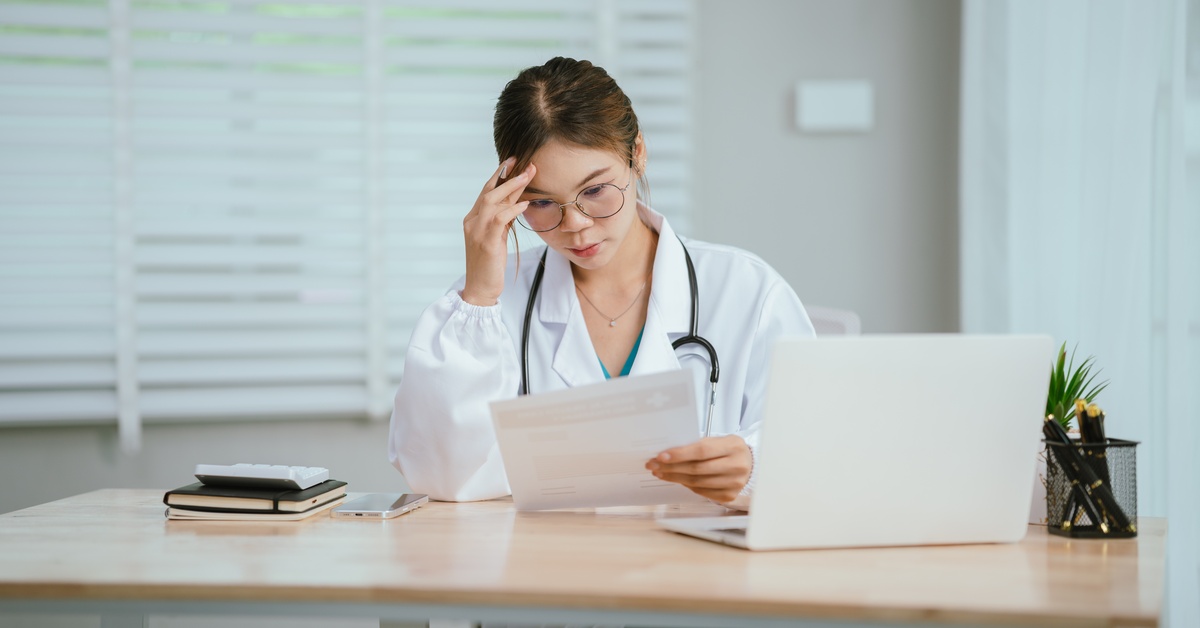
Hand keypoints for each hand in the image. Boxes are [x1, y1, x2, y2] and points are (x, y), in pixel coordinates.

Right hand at [460, 157, 536, 305]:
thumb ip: (502, 220)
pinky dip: (513, 209)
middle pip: (489, 191)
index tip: (514, 161)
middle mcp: (472, 221)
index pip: (487, 191)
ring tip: (529, 175)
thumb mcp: (496, 238)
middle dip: (508, 175)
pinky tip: (525, 203)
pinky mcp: (486, 242)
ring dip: (512, 187)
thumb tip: (516, 202)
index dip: (499, 175)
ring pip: (493, 201)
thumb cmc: (490, 265)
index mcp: (473, 219)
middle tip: (525, 163)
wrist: (480, 289)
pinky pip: (500, 220)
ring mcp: (477, 231)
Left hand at [645, 435, 751, 502]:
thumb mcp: (718, 441)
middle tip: (654, 465)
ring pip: (697, 482)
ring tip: (660, 473)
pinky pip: (701, 492)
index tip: (661, 456)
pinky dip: (686, 485)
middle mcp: (736, 466)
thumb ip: (698, 445)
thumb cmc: (728, 450)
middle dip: (671, 467)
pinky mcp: (729, 496)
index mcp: (733, 446)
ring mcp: (734, 483)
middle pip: (697, 469)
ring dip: (675, 478)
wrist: (750, 464)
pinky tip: (677, 479)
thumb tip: (668, 453)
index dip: (679, 454)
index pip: (702, 451)